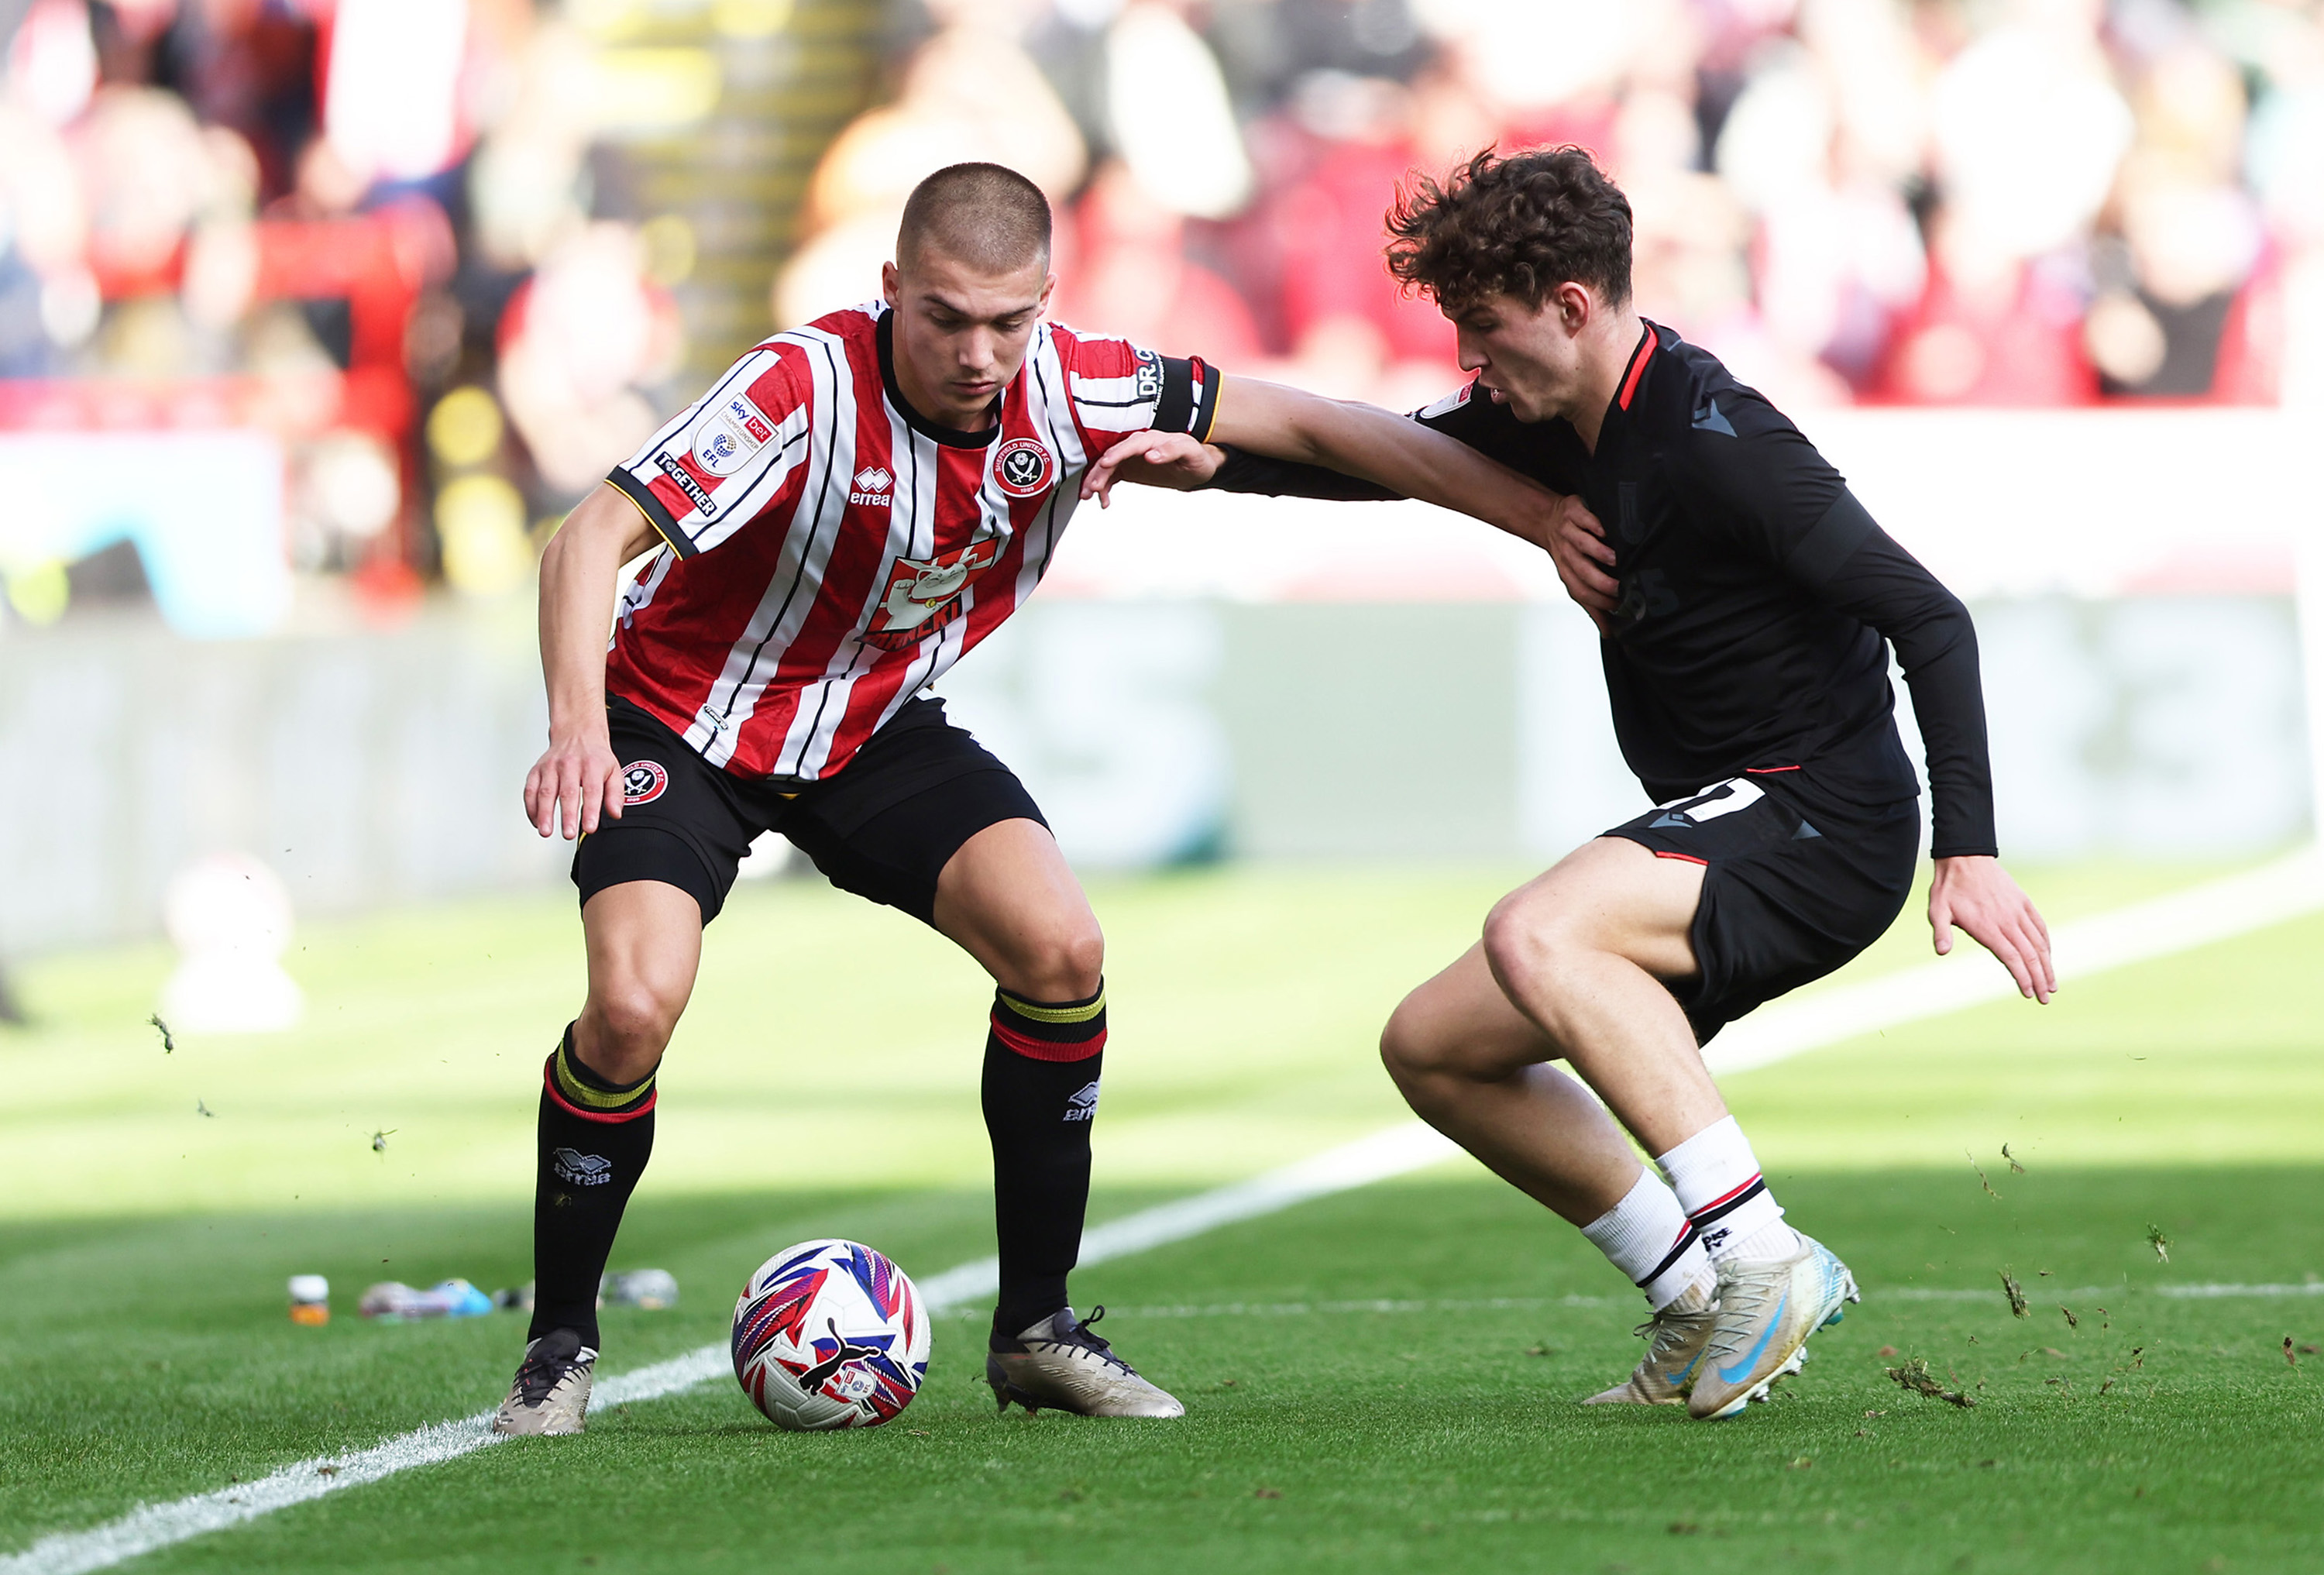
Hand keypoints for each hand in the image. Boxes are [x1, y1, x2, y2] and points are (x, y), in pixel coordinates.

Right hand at [524, 724, 623, 839]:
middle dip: (567, 815)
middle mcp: (570, 764)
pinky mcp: (537, 770)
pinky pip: (530, 790)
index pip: (592, 790)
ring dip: (544, 813)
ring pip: (545, 791)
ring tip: (546, 831)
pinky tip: (536, 822)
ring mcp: (551, 766)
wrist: (576, 732)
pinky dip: (531, 807)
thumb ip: (615, 794)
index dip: (590, 811)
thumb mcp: (614, 771)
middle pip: (567, 792)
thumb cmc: (595, 756)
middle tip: (568, 834)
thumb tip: (615, 813)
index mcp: (592, 765)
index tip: (589, 828)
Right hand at [1080, 431, 1225, 506]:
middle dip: (1100, 471)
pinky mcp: (1128, 468)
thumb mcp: (1189, 453)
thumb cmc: (1195, 457)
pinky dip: (1104, 488)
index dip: (1116, 454)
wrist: (1196, 467)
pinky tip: (1102, 501)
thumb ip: (1171, 451)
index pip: (1130, 445)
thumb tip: (1151, 454)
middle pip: (1113, 456)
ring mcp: (1130, 457)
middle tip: (1093, 487)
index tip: (1105, 464)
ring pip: (1108, 467)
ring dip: (1096, 480)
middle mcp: (1137, 446)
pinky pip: (1111, 477)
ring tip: (1088, 495)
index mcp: (1151, 439)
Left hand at [1545, 495, 1618, 615]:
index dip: (1598, 603)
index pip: (1582, 592)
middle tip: (1621, 587)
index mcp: (1568, 573)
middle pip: (1582, 572)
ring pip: (1582, 545)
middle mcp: (1566, 555)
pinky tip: (1606, 531)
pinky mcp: (1573, 512)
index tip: (1620, 607)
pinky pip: (1583, 519)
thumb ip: (1593, 605)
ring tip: (1615, 559)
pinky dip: (1593, 525)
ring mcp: (1568, 533)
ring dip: (1598, 553)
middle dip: (1601, 582)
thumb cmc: (1568, 552)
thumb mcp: (1576, 578)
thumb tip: (1610, 633)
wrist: (1546, 520)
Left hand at [1929, 855, 2054, 1003]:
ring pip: (2039, 943)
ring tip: (2052, 984)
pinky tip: (2048, 956)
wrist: (1965, 858)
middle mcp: (2008, 921)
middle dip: (2039, 979)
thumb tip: (1941, 951)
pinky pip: (2040, 926)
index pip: (2012, 958)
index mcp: (1988, 927)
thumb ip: (1941, 931)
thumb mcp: (1937, 910)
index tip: (2029, 994)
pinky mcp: (2024, 902)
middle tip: (2046, 998)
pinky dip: (2046, 944)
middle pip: (2030, 955)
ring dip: (2047, 965)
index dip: (2023, 977)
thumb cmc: (1949, 888)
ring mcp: (2018, 911)